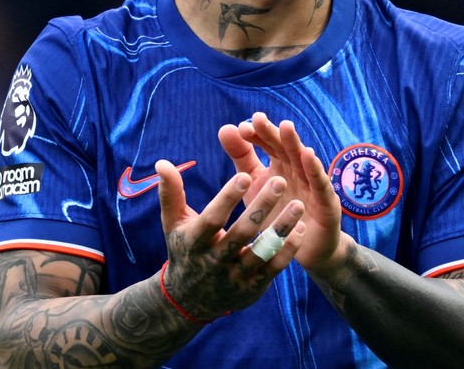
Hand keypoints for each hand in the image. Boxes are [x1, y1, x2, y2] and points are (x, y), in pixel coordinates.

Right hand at [156, 158, 305, 321]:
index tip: (246, 175)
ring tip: (298, 204)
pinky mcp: (254, 286)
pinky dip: (289, 248)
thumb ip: (170, 193)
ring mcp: (236, 276)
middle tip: (279, 180)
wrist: (190, 300)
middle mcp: (216, 261)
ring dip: (281, 228)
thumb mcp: (173, 224)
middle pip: (241, 233)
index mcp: (195, 242)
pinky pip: (275, 267)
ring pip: (263, 251)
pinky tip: (301, 227)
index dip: (228, 198)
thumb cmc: (185, 250)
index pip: (212, 219)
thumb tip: (162, 163)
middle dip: (261, 207)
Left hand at [220, 113, 347, 272]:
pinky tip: (309, 156)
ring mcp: (314, 185)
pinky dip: (316, 170)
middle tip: (258, 119)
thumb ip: (242, 157)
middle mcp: (298, 171)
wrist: (303, 249)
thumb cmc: (277, 214)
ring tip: (286, 126)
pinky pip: (321, 185)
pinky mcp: (327, 203)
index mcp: (280, 165)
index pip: (268, 145)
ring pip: (304, 161)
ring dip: (295, 144)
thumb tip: (225, 127)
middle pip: (285, 148)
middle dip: (273, 133)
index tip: (241, 129)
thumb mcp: (255, 185)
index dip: (257, 136)